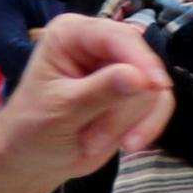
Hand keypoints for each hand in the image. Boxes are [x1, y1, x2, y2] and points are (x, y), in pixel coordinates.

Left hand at [6, 15, 174, 175]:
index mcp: (71, 34)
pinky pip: (160, 105)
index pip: (118, 37)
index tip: (157, 87)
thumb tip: (140, 78)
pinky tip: (126, 145)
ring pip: (152, 90)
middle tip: (90, 141)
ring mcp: (120, 67)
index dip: (141, 60)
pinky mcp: (136, 92)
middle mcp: (99, 43)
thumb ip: (101, 92)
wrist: (33, 158)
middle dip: (121, 112)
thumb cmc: (32, 129)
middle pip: (141, 67)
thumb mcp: (61, 110)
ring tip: (91, 142)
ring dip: (126, 124)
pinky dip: (145, 127)